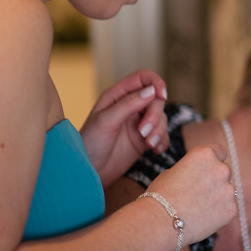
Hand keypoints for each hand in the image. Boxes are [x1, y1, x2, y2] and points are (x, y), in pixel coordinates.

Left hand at [80, 69, 169, 186]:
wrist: (88, 172)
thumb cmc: (89, 144)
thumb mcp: (106, 121)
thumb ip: (128, 104)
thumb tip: (152, 91)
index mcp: (118, 96)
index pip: (143, 78)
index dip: (156, 82)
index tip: (161, 96)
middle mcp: (131, 106)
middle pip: (156, 100)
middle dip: (155, 115)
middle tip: (144, 132)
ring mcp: (139, 123)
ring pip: (161, 118)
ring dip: (159, 130)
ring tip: (149, 144)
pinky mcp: (144, 139)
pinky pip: (163, 135)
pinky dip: (162, 141)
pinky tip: (154, 150)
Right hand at [145, 144, 237, 243]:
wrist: (160, 223)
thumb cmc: (161, 196)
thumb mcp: (174, 171)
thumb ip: (192, 169)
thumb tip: (198, 174)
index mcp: (206, 154)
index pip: (220, 151)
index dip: (213, 161)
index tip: (207, 170)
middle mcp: (221, 168)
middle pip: (223, 172)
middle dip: (214, 181)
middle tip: (197, 194)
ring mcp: (229, 189)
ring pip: (226, 191)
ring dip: (217, 197)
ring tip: (197, 209)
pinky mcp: (231, 209)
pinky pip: (227, 208)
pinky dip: (218, 214)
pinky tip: (201, 219)